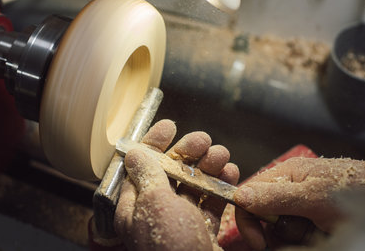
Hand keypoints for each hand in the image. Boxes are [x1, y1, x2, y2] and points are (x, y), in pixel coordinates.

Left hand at [114, 119, 239, 250]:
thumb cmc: (170, 248)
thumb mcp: (154, 205)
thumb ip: (147, 175)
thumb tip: (135, 152)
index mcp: (134, 207)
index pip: (139, 166)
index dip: (153, 143)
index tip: (169, 126)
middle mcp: (155, 213)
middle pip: (169, 172)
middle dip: (187, 152)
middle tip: (204, 140)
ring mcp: (179, 222)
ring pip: (192, 184)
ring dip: (208, 166)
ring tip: (222, 155)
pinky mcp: (201, 231)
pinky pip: (210, 202)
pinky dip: (221, 187)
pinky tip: (231, 174)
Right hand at [233, 157, 364, 249]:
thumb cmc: (356, 189)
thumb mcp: (313, 196)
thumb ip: (276, 196)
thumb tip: (240, 196)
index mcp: (285, 172)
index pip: (249, 194)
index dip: (248, 218)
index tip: (257, 241)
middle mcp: (289, 185)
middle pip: (263, 213)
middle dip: (276, 229)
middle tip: (299, 233)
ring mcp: (301, 202)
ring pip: (280, 226)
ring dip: (294, 234)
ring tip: (317, 229)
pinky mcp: (312, 215)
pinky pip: (296, 231)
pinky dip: (304, 236)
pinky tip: (320, 232)